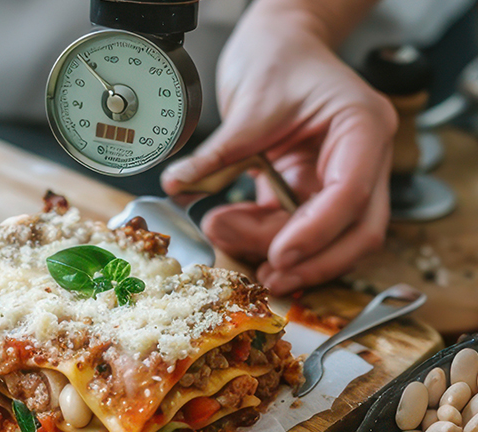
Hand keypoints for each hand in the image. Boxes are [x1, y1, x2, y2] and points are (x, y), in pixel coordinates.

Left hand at [161, 6, 396, 295]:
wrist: (279, 43)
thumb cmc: (278, 57)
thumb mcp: (250, 102)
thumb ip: (219, 152)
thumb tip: (179, 184)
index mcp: (362, 127)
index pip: (350, 194)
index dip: (316, 233)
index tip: (280, 255)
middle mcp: (360, 158)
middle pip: (356, 231)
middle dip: (313, 262)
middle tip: (267, 277)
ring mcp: (337, 176)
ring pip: (326, 238)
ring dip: (277, 249)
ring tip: (224, 232)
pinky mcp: (309, 187)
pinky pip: (294, 225)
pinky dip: (264, 234)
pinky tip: (230, 226)